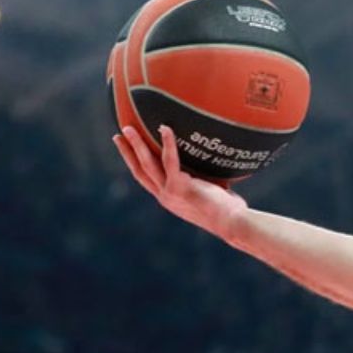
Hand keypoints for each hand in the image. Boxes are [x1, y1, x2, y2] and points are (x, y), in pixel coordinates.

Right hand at [113, 125, 246, 237]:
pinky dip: (168, 143)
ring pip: (147, 164)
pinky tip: (164, 128)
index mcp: (170, 199)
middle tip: (118, 135)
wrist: (234, 224)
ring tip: (128, 128)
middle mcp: (165, 197)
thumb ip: (204, 181)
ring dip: (136, 145)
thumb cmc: (229, 211)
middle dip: (128, 152)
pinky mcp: (180, 187)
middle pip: (140, 171)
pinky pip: (170, 160)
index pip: (147, 179)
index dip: (135, 164)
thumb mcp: (211, 193)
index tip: (127, 151)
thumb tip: (214, 164)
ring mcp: (170, 193)